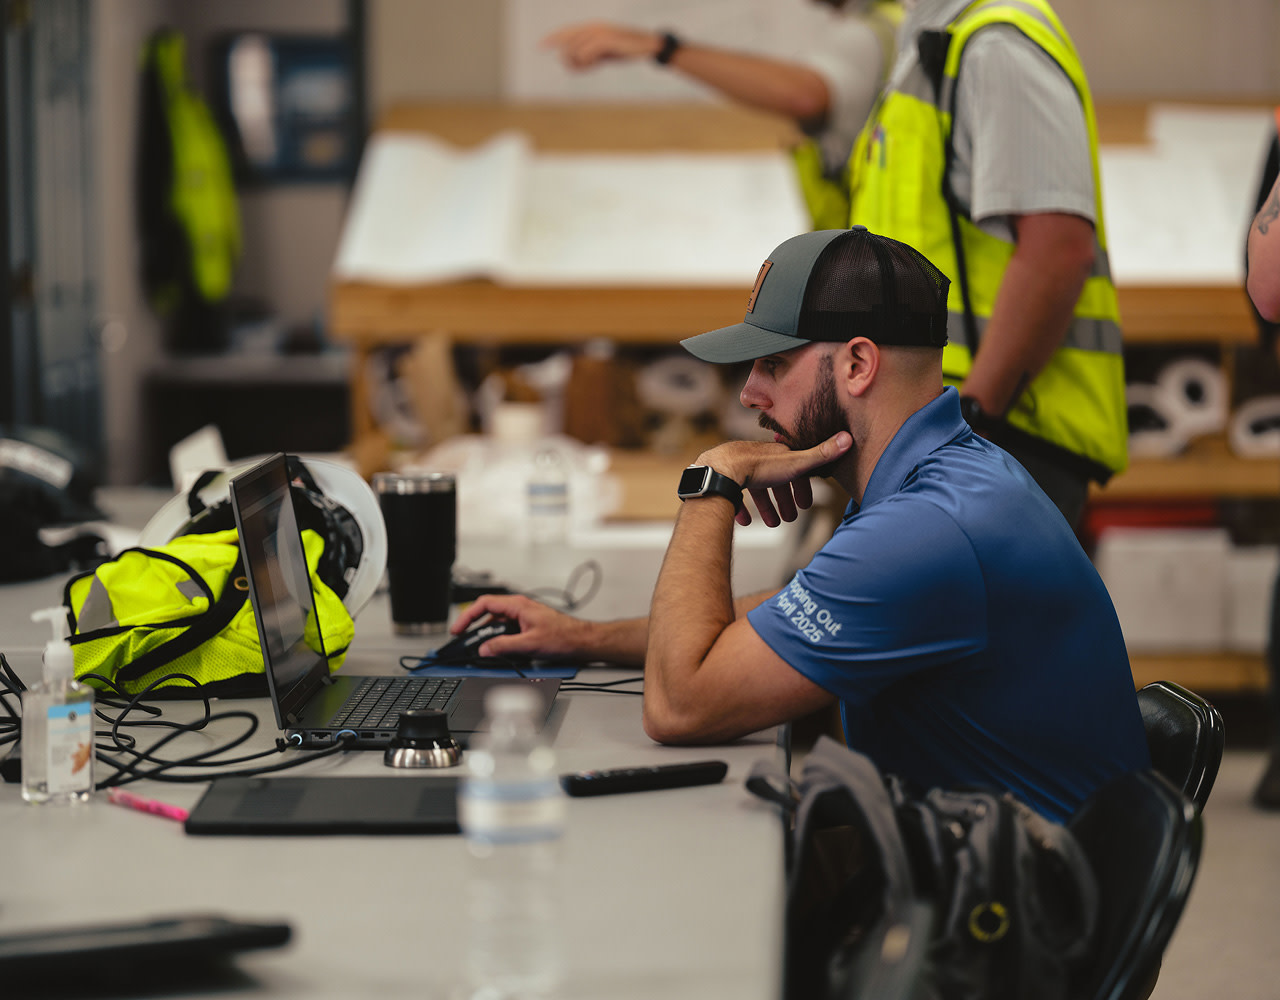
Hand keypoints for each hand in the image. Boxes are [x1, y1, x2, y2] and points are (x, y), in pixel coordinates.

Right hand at [450, 594, 591, 659]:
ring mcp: (523, 617)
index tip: (458, 629)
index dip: (467, 616)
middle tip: (463, 640)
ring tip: (478, 648)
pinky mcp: (527, 626)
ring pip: (497, 623)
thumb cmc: (564, 636)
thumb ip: (504, 646)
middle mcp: (519, 608)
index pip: (484, 604)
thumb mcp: (530, 643)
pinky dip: (498, 639)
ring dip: (486, 635)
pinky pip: (506, 630)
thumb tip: (485, 649)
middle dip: (474, 627)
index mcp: (517, 605)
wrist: (582, 641)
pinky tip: (497, 650)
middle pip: (488, 613)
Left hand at [541, 22, 661, 69]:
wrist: (645, 45)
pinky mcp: (604, 39)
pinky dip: (586, 61)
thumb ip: (586, 58)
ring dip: (580, 63)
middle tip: (582, 68)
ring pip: (574, 49)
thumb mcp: (602, 56)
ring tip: (593, 65)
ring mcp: (598, 32)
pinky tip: (594, 64)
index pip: (566, 32)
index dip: (552, 38)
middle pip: (568, 42)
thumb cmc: (624, 50)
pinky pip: (584, 52)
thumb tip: (570, 64)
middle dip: (569, 59)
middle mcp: (592, 27)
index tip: (539, 46)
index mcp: (591, 28)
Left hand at [700, 431, 851, 527]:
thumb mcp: (795, 462)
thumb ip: (821, 454)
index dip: (802, 486)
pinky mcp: (724, 479)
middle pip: (775, 481)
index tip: (806, 504)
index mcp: (777, 455)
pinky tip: (745, 521)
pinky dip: (741, 508)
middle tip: (790, 519)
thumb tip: (848, 437)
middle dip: (784, 500)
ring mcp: (739, 468)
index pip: (794, 469)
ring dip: (766, 507)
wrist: (720, 469)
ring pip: (756, 488)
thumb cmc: (758, 466)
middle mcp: (758, 458)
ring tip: (773, 524)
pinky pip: (733, 494)